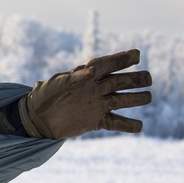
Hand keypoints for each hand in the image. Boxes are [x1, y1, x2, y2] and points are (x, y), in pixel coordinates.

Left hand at [18, 49, 152, 139]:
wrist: (35, 120)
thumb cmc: (42, 98)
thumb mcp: (55, 86)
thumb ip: (73, 78)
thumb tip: (90, 71)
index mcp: (86, 76)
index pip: (108, 64)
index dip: (123, 58)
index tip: (137, 55)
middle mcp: (95, 89)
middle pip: (121, 81)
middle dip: (135, 79)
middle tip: (147, 79)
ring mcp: (97, 105)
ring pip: (122, 100)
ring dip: (136, 99)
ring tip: (148, 98)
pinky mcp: (95, 121)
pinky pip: (115, 122)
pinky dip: (127, 125)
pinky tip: (139, 127)